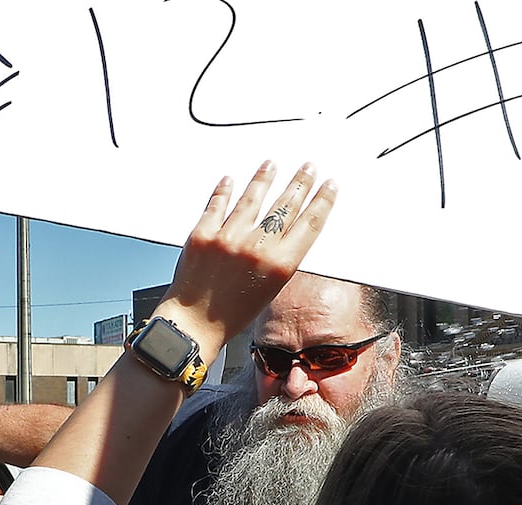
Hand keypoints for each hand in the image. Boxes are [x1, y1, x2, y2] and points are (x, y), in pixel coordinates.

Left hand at [154, 162, 336, 357]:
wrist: (193, 323)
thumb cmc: (233, 312)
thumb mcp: (271, 289)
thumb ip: (282, 258)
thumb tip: (289, 227)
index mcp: (280, 265)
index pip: (310, 223)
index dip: (323, 201)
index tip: (329, 186)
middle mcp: (257, 248)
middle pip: (285, 205)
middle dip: (299, 183)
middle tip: (308, 168)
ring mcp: (228, 238)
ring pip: (252, 197)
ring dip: (264, 178)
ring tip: (271, 165)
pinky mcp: (203, 234)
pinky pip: (218, 203)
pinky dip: (226, 190)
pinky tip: (231, 180)